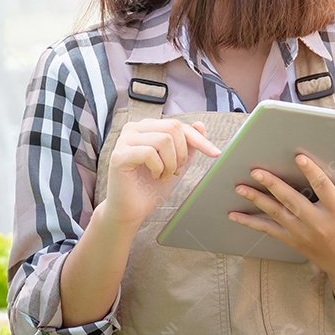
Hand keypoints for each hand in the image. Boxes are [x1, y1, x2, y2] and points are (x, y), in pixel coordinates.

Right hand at [102, 118, 220, 229]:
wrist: (132, 210)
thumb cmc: (152, 186)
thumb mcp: (177, 163)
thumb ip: (188, 145)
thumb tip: (200, 125)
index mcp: (147, 127)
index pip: (179, 125)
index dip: (199, 139)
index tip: (215, 153)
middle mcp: (133, 128)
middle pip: (172, 127)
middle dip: (182, 153)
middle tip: (176, 171)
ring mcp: (124, 140)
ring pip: (163, 139)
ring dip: (170, 163)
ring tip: (164, 176)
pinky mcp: (119, 155)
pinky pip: (149, 153)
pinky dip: (158, 168)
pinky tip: (154, 176)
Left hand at [229, 153, 334, 274]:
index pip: (323, 188)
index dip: (311, 172)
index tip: (298, 157)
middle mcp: (318, 223)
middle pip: (293, 201)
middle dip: (273, 185)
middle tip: (256, 170)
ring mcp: (303, 233)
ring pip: (276, 214)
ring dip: (256, 200)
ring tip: (240, 187)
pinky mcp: (292, 240)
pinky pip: (268, 230)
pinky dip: (250, 222)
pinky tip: (234, 214)